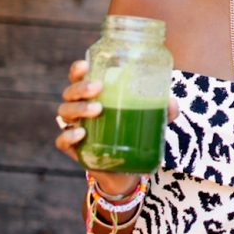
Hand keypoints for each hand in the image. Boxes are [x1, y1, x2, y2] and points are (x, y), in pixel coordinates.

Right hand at [54, 58, 178, 197]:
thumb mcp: (151, 117)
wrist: (126, 168)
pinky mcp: (73, 149)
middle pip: (69, 92)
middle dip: (81, 87)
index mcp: (94, 94)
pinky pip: (61, 140)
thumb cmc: (134, 130)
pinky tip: (81, 133)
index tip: (85, 66)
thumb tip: (172, 103)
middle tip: (98, 88)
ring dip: (79, 108)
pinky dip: (68, 135)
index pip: (79, 76)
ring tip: (98, 110)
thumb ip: (163, 109)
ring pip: (65, 112)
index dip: (78, 70)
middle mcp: (80, 108)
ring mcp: (75, 127)